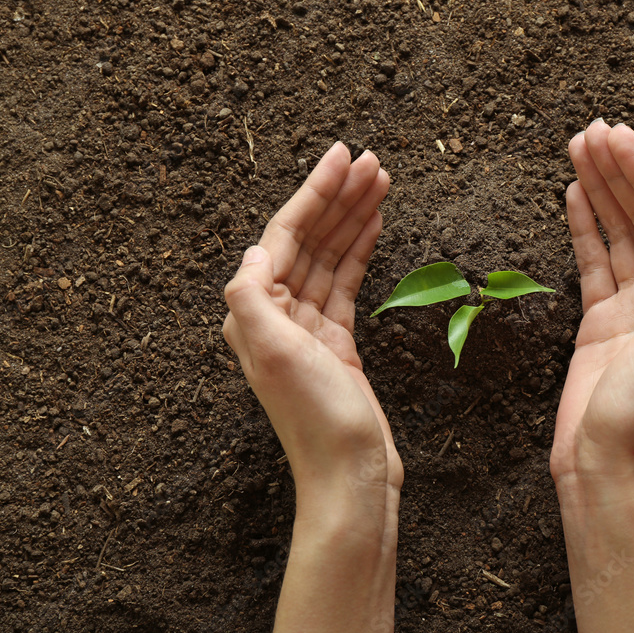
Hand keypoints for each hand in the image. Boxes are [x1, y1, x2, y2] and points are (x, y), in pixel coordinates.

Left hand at [222, 143, 400, 632]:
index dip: (314, 193)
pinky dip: (360, 252)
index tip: (341, 156)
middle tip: (371, 160)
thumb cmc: (316, 420)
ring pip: (332, 257)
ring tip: (381, 180)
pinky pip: (347, 283)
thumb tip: (255, 250)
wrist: (351, 475)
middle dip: (339, 197)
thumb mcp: (273, 354)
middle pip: (311, 239)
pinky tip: (375, 226)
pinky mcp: (337, 343)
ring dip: (353, 218)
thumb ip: (252, 296)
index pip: (286, 235)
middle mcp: (277, 314)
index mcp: (257, 311)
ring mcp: (309, 328)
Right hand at [551, 120, 633, 492]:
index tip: (619, 138)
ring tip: (578, 148)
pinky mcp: (598, 321)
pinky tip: (574, 197)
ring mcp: (631, 306)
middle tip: (592, 130)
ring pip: (615, 234)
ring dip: (599, 191)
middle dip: (618, 172)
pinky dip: (584, 228)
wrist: (605, 462)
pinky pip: (592, 263)